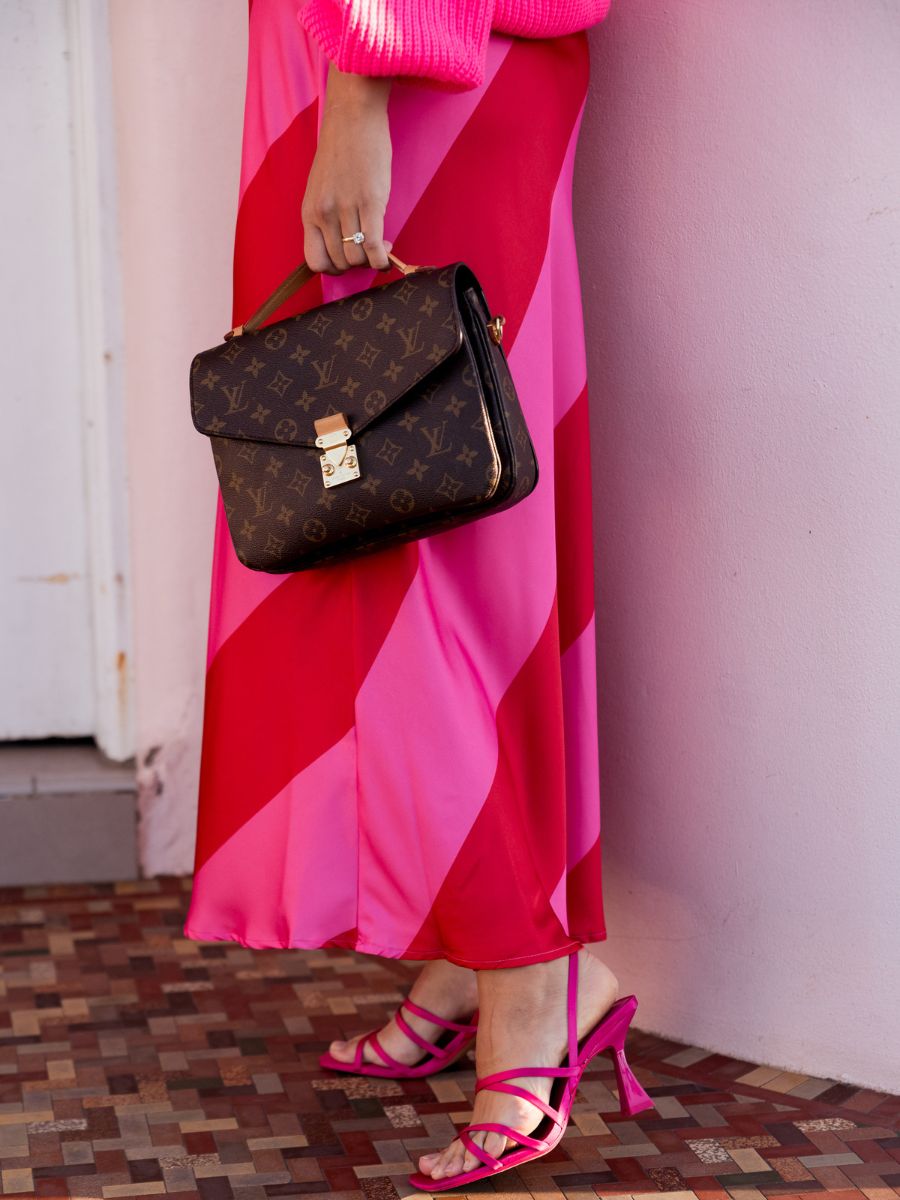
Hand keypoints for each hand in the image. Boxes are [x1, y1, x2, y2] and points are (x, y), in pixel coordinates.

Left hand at [301, 64, 393, 273]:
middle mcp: (324, 213)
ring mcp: (346, 208)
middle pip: (340, 263)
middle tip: (369, 252)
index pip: (315, 261)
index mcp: (309, 212)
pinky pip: (373, 246)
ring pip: (357, 259)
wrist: (353, 116)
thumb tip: (342, 243)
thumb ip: (327, 216)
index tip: (348, 259)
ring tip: (381, 247)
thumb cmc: (341, 149)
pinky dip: (383, 259)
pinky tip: (388, 254)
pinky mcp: (370, 202)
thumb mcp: (322, 188)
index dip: (334, 268)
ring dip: (371, 261)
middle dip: (356, 265)